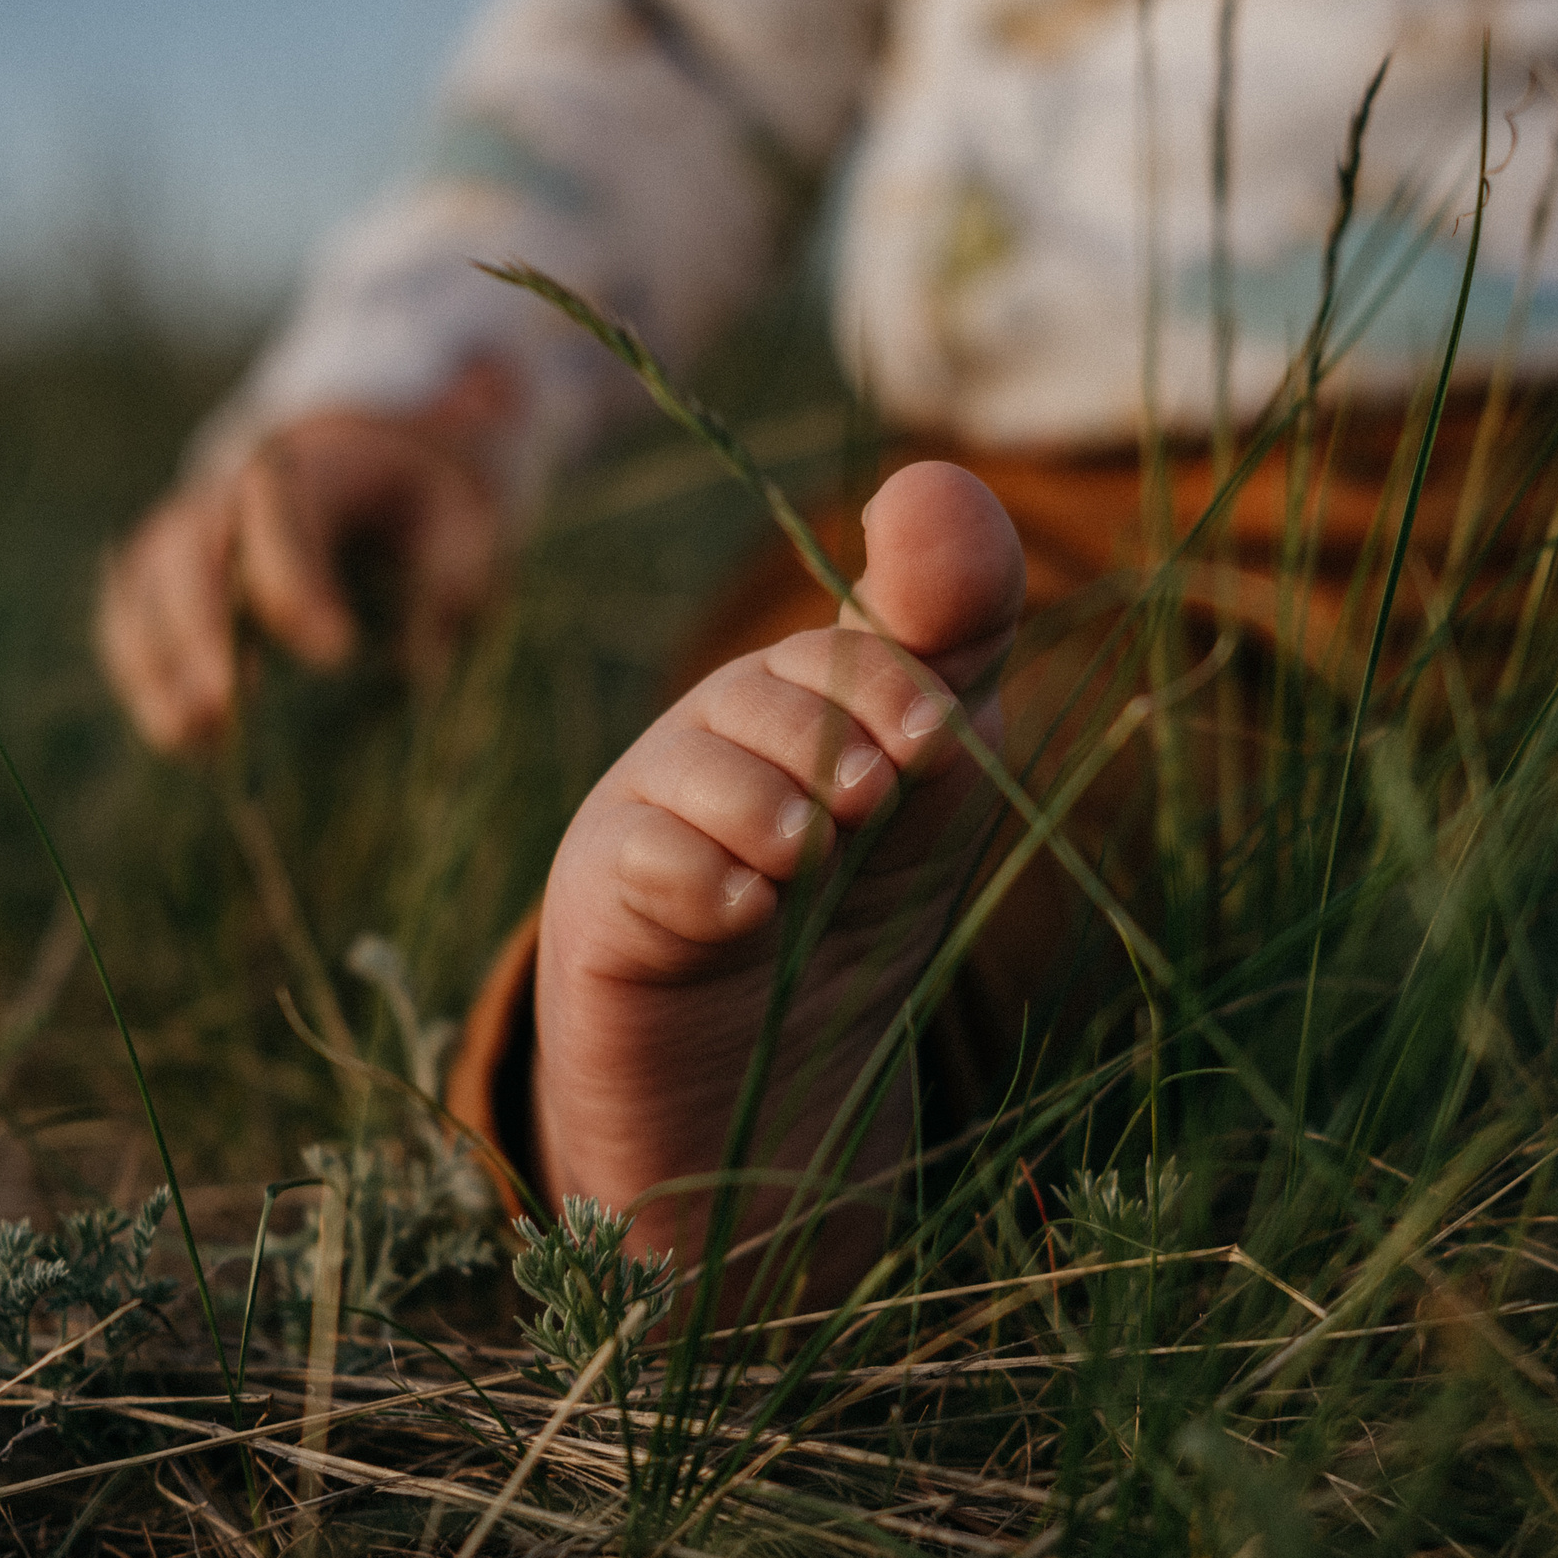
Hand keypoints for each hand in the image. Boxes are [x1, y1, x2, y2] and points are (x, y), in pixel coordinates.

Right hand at [96, 358, 518, 752]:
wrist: (358, 463)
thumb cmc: (412, 500)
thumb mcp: (460, 515)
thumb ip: (458, 568)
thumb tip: (431, 652)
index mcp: (304, 469)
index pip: (283, 515)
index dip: (297, 581)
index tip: (337, 653)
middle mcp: (226, 492)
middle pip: (190, 549)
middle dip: (199, 630)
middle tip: (224, 706)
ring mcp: (185, 529)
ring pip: (144, 586)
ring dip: (153, 663)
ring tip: (187, 738)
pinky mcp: (164, 573)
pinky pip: (130, 616)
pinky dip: (141, 674)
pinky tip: (180, 740)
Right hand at [534, 462, 1025, 1300]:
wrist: (768, 1081)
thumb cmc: (856, 909)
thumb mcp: (936, 781)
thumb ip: (954, 636)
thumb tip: (928, 477)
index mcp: (809, 699)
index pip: (846, 645)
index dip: (893, 677)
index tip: (936, 742)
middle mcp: (722, 742)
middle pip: (767, 692)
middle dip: (836, 738)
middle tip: (872, 804)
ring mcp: (653, 818)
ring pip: (699, 770)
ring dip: (772, 808)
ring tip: (805, 859)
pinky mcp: (602, 906)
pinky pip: (638, 865)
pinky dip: (703, 883)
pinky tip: (745, 915)